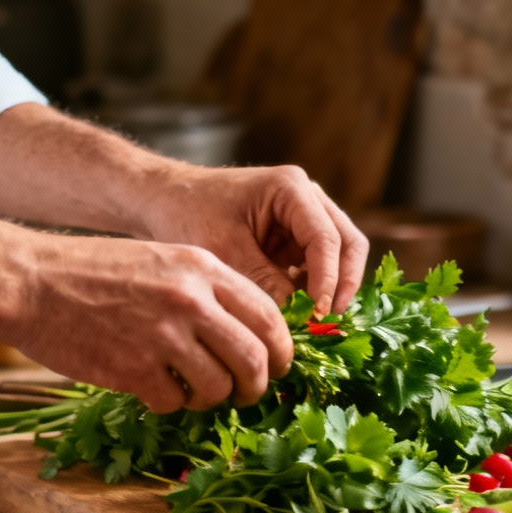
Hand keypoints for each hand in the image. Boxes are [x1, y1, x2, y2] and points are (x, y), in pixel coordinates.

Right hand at [13, 235, 292, 412]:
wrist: (29, 282)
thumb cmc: (93, 272)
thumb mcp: (162, 260)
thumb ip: (206, 290)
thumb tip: (248, 334)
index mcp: (203, 269)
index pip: (269, 316)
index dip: (281, 349)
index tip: (277, 366)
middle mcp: (191, 301)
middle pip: (255, 358)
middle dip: (257, 385)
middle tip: (245, 393)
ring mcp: (164, 336)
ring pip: (219, 387)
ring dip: (211, 399)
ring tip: (192, 391)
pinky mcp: (135, 370)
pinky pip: (175, 402)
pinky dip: (169, 403)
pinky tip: (152, 388)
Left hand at [141, 163, 368, 315]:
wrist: (164, 201)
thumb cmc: (189, 213)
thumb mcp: (225, 251)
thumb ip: (265, 284)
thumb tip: (300, 322)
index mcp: (292, 189)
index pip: (327, 239)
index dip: (328, 281)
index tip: (318, 316)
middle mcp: (307, 199)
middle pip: (348, 244)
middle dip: (343, 285)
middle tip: (330, 323)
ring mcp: (303, 218)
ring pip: (338, 257)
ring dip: (330, 289)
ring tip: (315, 323)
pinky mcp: (294, 239)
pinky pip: (316, 267)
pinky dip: (313, 291)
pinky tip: (299, 315)